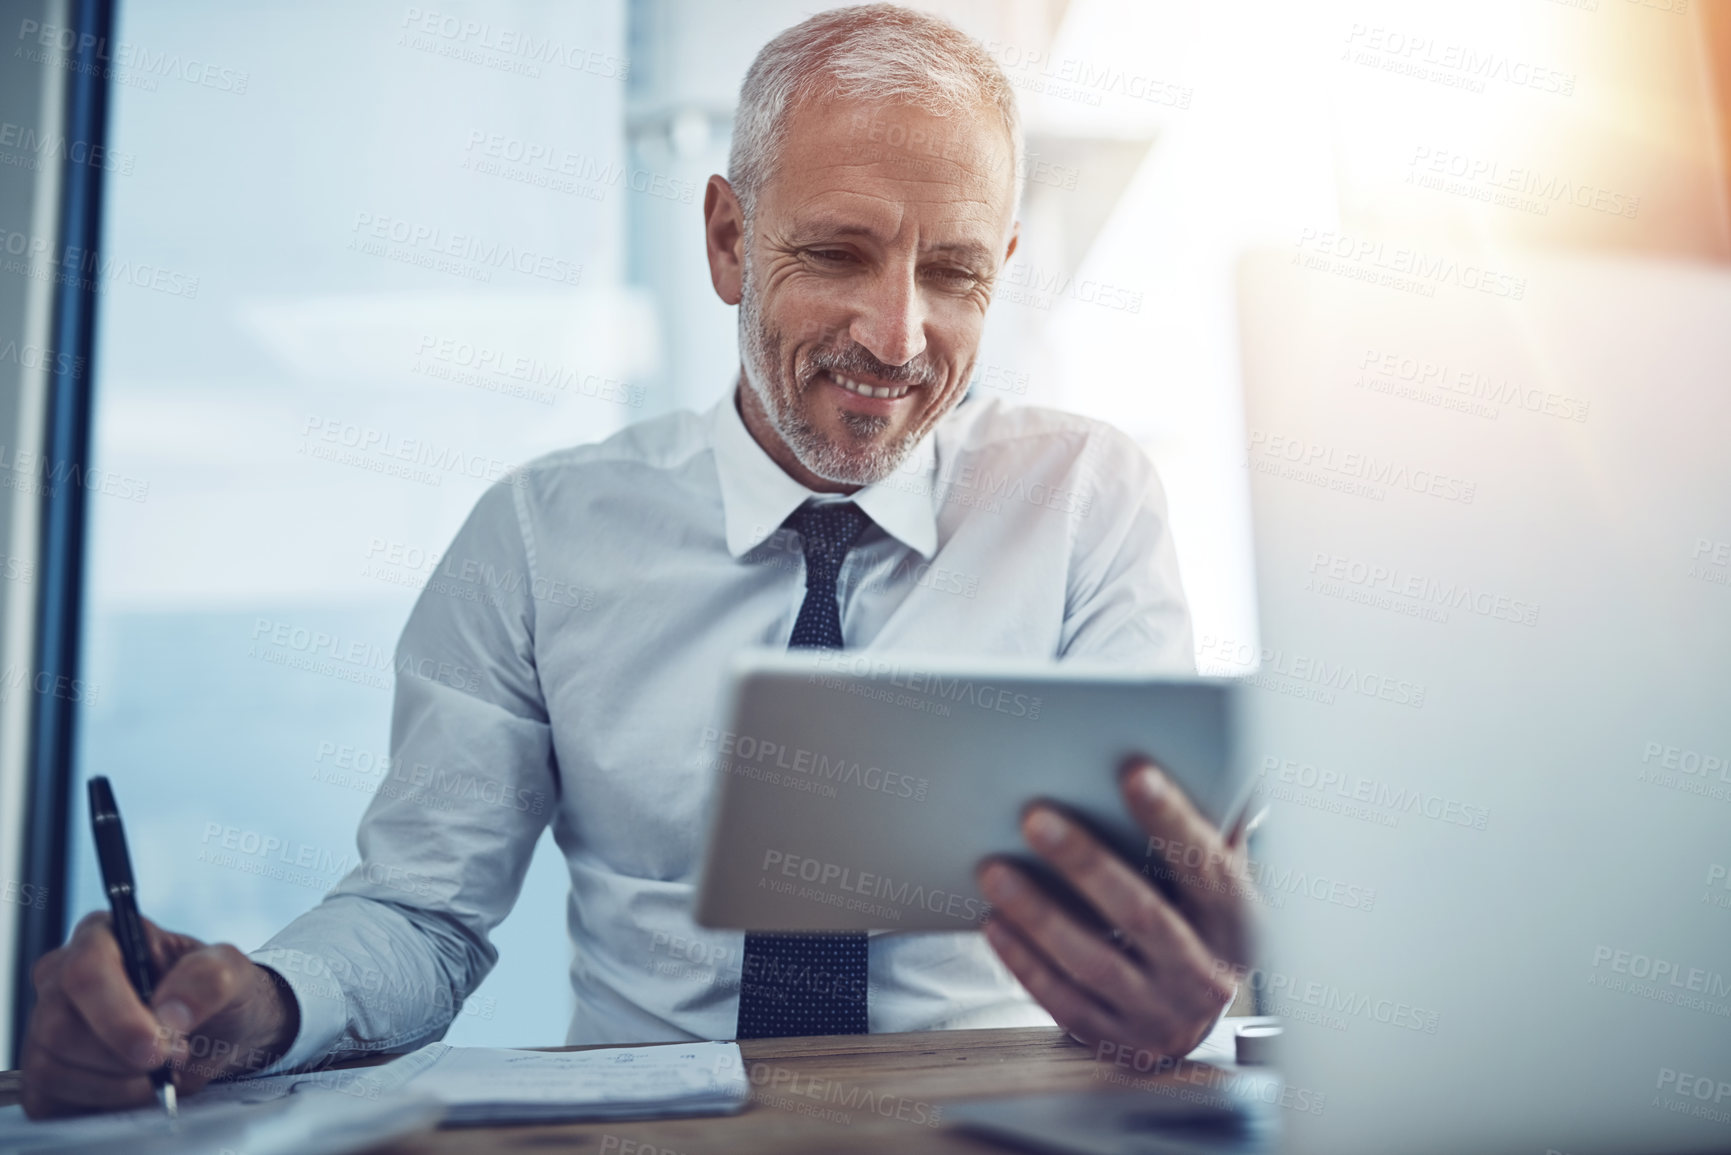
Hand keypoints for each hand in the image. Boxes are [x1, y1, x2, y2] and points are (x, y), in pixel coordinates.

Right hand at [21, 912, 299, 1117]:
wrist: (217, 1031)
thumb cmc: (213, 992)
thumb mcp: (230, 972)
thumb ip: (208, 981)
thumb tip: (169, 1015)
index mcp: (101, 937)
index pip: (85, 973)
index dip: (118, 1018)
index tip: (157, 1048)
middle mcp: (61, 978)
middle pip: (61, 1030)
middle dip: (125, 1058)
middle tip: (173, 1056)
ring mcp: (45, 1026)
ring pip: (52, 1070)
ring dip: (117, 1085)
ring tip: (158, 1070)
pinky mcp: (43, 1073)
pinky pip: (51, 1101)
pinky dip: (101, 1105)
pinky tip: (133, 1087)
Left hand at [976, 758, 1257, 1058]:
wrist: (1192, 1011)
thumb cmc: (1197, 915)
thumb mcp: (1220, 873)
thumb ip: (1212, 821)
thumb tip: (1212, 743)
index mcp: (1238, 922)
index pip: (1205, 865)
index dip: (1171, 819)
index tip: (1133, 771)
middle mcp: (1204, 974)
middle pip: (1142, 914)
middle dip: (1085, 863)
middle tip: (1034, 816)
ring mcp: (1160, 1014)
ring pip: (1093, 962)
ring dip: (1039, 914)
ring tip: (993, 869)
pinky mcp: (1116, 1039)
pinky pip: (1063, 1001)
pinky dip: (1025, 961)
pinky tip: (994, 922)